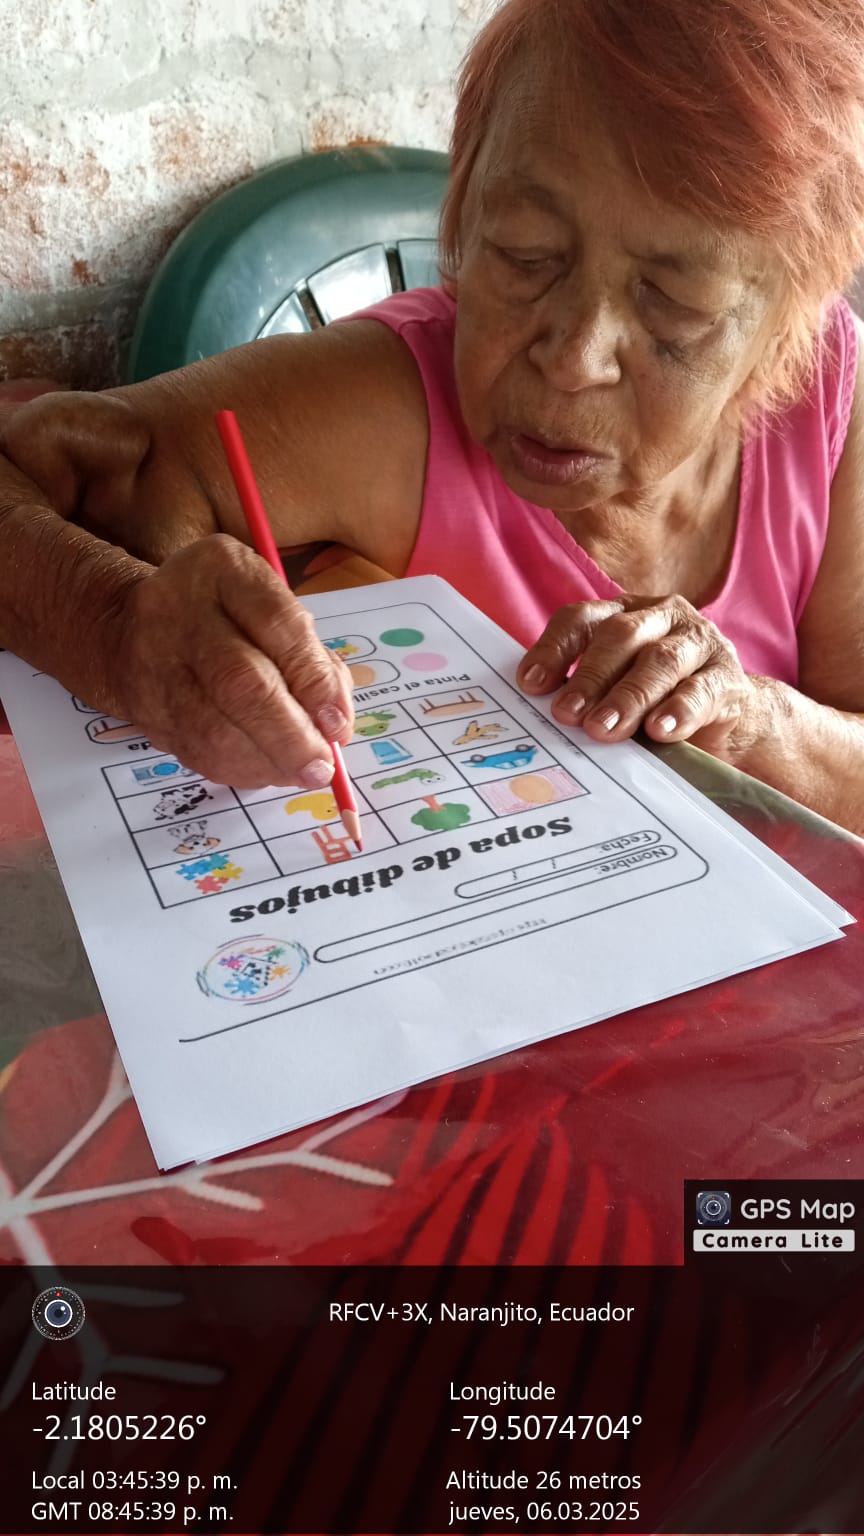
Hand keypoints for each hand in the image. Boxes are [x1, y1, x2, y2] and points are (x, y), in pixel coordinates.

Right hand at [106, 534, 353, 787]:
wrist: (130, 628)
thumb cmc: (224, 617)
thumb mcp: (270, 607)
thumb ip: (310, 656)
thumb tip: (335, 725)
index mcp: (223, 570)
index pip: (276, 622)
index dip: (313, 680)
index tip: (338, 723)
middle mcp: (179, 611)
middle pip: (239, 681)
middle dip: (290, 735)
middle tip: (321, 767)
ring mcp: (153, 663)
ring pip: (213, 729)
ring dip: (267, 761)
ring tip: (299, 771)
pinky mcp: (144, 710)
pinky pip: (197, 753)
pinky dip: (242, 770)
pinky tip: (266, 768)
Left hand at [517, 595, 764, 757]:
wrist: (730, 721)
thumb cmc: (659, 701)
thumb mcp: (617, 691)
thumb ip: (586, 693)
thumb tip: (546, 713)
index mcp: (625, 614)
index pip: (582, 619)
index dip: (554, 648)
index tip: (531, 685)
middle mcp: (663, 616)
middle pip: (621, 636)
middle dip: (590, 677)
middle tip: (567, 715)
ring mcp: (700, 642)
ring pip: (661, 661)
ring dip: (630, 697)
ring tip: (605, 728)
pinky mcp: (728, 677)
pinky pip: (701, 691)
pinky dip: (679, 711)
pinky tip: (660, 731)